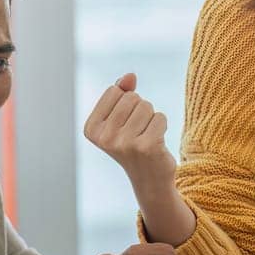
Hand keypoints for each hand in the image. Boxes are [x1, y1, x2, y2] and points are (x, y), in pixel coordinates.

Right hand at [83, 73, 175, 191]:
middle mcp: (105, 137)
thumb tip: (130, 75)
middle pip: (132, 97)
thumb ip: (122, 92)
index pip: (114, 91)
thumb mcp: (121, 116)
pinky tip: (156, 142)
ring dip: (151, 118)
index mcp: (92, 128)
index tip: (124, 124)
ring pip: (147, 106)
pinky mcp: (146, 146)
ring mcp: (124, 143)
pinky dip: (162, 125)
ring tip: (146, 136)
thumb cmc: (133, 142)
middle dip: (140, 109)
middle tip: (138, 132)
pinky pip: (160, 117)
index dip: (125, 102)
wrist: (149, 178)